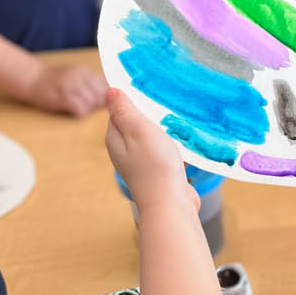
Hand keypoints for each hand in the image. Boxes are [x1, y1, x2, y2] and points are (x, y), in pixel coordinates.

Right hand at [27, 63, 107, 116]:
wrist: (32, 79)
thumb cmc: (56, 81)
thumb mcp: (77, 76)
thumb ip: (93, 83)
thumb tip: (110, 94)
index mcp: (85, 71)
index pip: (107, 85)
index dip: (107, 96)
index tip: (102, 102)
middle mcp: (80, 76)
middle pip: (101, 95)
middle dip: (99, 104)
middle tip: (89, 106)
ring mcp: (70, 85)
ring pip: (92, 103)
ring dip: (88, 109)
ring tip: (79, 107)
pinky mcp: (62, 97)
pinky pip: (80, 109)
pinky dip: (80, 112)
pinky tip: (73, 110)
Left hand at [105, 89, 198, 216]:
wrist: (170, 204)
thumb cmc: (154, 164)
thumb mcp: (138, 129)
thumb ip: (124, 110)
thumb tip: (110, 91)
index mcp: (115, 139)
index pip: (119, 111)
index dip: (134, 101)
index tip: (151, 93)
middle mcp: (124, 152)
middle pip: (136, 125)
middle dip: (151, 116)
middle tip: (168, 107)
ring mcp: (141, 164)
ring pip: (152, 139)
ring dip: (166, 132)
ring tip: (180, 125)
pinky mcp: (157, 173)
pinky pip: (164, 153)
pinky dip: (174, 147)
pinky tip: (185, 145)